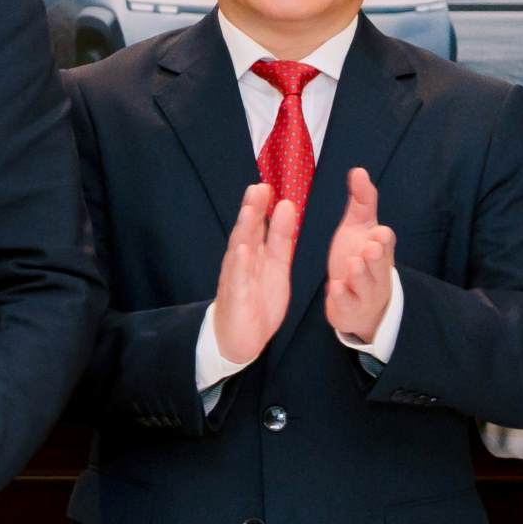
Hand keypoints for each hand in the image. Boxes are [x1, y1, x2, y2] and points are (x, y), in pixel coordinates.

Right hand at [205, 178, 301, 370]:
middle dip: (252, 210)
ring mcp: (237, 277)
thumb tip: (286, 205)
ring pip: (240, 249)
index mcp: (256, 254)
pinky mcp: (236, 296)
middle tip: (259, 187)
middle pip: (247, 232)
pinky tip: (243, 249)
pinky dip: (240, 263)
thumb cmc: (257, 300)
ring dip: (244, 229)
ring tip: (251, 209)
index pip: (260, 227)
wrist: (239, 338)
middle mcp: (243, 261)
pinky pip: (238, 278)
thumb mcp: (276, 265)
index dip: (263, 208)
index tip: (267, 185)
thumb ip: (280, 238)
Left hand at [317, 166, 399, 351]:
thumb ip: (362, 201)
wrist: (360, 302)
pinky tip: (335, 288)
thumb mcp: (359, 228)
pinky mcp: (349, 309)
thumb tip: (358, 170)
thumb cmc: (359, 258)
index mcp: (378, 250)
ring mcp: (364, 293)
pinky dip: (342, 297)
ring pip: (365, 285)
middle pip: (380, 265)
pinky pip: (347, 304)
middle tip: (369, 248)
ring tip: (353, 265)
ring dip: (360, 275)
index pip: (385, 242)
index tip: (377, 232)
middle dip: (376, 258)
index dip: (382, 238)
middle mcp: (376, 272)